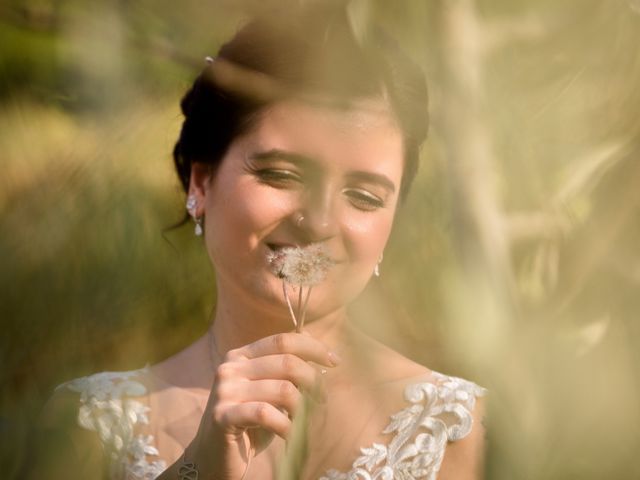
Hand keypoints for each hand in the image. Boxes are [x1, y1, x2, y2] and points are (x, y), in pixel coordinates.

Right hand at [186, 332, 339, 479]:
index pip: (282, 340)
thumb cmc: (250, 424)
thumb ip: (286, 371)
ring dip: (304, 409)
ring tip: (307, 423)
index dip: (313, 348)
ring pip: (282, 389)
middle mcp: (230, 368)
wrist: (214, 457)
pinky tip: (290, 435)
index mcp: (241, 355)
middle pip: (287, 363)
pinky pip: (266, 414)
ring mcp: (224, 391)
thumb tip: (320, 353)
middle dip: (314, 382)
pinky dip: (286, 426)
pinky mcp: (222, 416)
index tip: (335, 361)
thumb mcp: (269, 392)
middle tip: (323, 402)